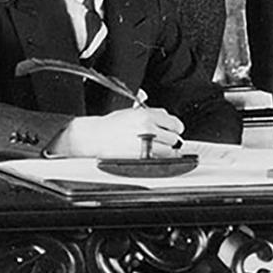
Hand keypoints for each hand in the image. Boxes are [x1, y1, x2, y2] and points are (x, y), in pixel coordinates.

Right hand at [57, 106, 185, 157]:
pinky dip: (158, 158)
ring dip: (166, 150)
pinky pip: (159, 160)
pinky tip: (150, 154)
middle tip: (163, 138)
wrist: (96, 137)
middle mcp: (148, 129)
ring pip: (169, 151)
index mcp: (147, 115)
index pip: (174, 122)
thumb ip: (152, 114)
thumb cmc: (111, 125)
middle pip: (174, 137)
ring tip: (156, 147)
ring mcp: (146, 145)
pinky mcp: (141, 158)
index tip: (175, 129)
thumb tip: (167, 118)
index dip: (175, 127)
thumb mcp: (133, 112)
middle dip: (170, 138)